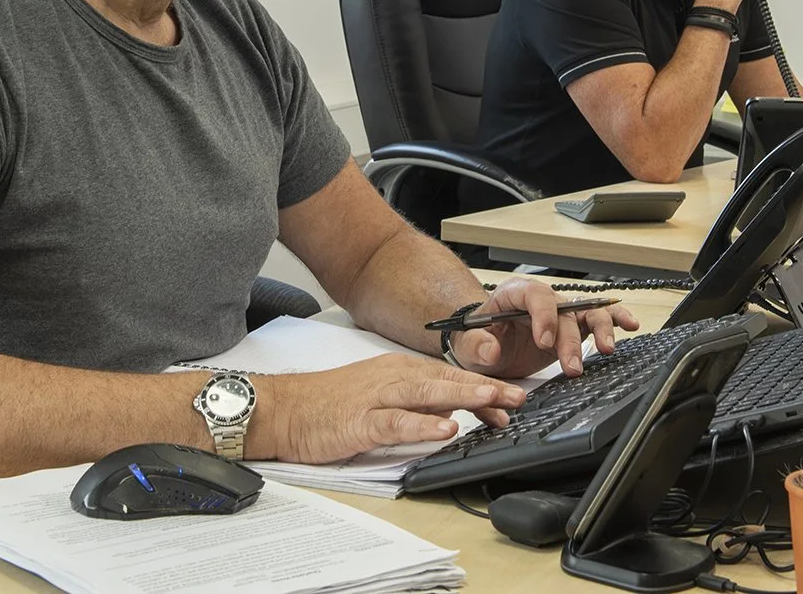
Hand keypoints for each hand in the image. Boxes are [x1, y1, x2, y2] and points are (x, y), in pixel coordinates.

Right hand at [254, 355, 526, 464]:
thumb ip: (415, 403)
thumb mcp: (379, 397)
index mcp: (398, 371)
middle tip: (519, 396)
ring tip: (494, 401)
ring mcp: (375, 398)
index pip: (449, 377)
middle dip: (485, 387)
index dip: (482, 387)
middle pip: (446, 380)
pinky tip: (445, 430)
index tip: (512, 399)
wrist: (283, 408)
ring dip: (463, 396)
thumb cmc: (328, 404)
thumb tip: (451, 412)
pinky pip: (396, 422)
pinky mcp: (359, 421)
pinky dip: (422, 425)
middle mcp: (391, 377)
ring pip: (426, 394)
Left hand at [447, 276, 640, 379]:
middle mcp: (543, 301)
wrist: (484, 344)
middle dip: (570, 339)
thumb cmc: (476, 337)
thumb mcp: (467, 343)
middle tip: (571, 366)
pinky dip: (615, 320)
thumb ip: (476, 345)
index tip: (543, 341)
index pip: (535, 296)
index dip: (543, 316)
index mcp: (515, 295)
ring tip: (606, 349)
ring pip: (587, 312)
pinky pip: (597, 320)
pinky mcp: (573, 329)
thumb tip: (492, 349)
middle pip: (564, 310)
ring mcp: (561, 314)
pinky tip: (630, 325)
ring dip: (600, 329)